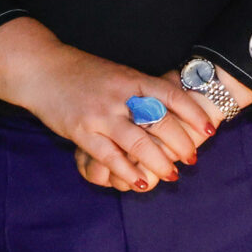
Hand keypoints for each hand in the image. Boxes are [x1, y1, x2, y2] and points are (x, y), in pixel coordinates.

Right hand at [0, 17, 218, 191]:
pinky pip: (108, 156)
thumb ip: (142, 89)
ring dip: (158, 163)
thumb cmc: (84, 72)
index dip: (192, 113)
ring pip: (137, 144)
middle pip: (159, 123)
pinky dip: (125, 171)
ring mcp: (100, 115)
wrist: (42, 70)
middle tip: (193, 158)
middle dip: (181, 143)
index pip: (171, 96)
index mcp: (132, 79)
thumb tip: (174, 102)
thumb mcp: (119, 73)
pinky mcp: (81, 132)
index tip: (209, 128)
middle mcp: (119, 97)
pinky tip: (139, 182)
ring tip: (172, 175)